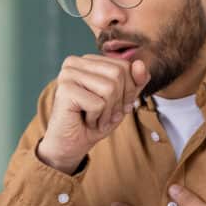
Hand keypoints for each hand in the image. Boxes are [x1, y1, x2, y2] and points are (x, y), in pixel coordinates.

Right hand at [38, 54, 149, 173]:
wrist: (71, 145)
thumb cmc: (96, 121)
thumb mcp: (122, 100)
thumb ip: (134, 81)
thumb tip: (140, 64)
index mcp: (88, 60)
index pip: (124, 65)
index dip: (129, 90)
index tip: (117, 106)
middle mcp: (75, 62)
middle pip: (118, 74)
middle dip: (119, 101)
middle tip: (106, 115)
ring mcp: (68, 74)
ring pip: (110, 88)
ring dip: (108, 112)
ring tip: (96, 119)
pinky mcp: (65, 90)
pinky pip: (98, 103)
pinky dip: (97, 118)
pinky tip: (86, 121)